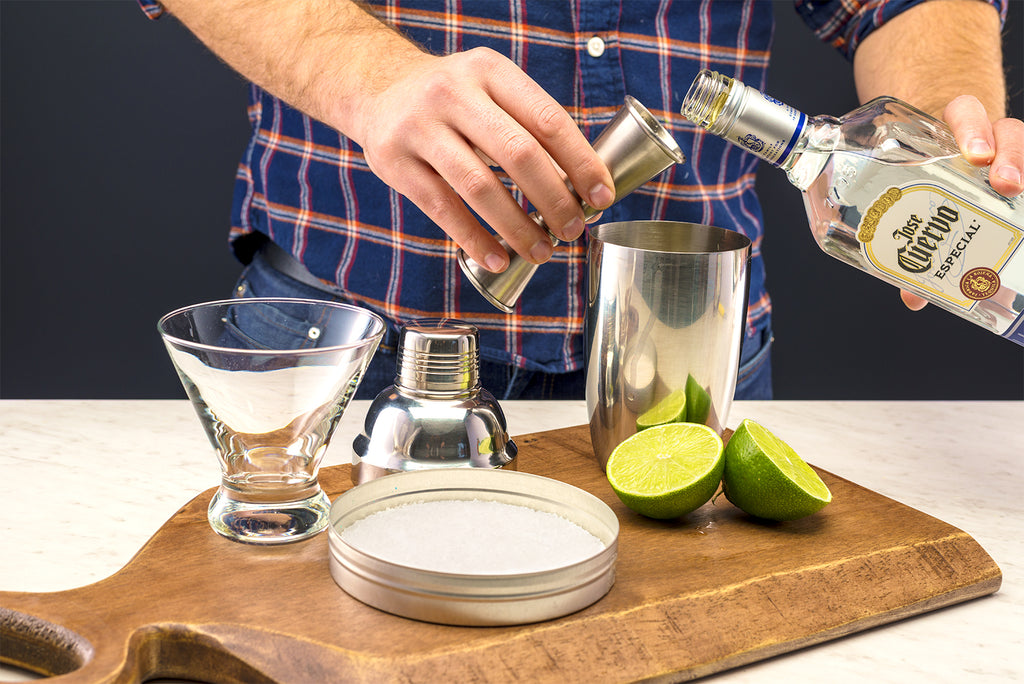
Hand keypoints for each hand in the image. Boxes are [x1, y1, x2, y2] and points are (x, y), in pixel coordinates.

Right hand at [348, 47, 615, 272]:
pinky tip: (497, 258)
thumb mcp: (491, 89)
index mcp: (490, 71)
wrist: (377, 89)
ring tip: (542, 252)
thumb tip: (581, 188)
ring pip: (479, 186)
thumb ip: (529, 127)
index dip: (581, 163)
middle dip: (554, 199)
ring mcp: (419, 127)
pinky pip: (442, 209)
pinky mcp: (394, 162)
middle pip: (518, 153)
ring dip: (517, 227)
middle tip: (573, 230)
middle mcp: (453, 93)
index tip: (601, 197)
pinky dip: (474, 239)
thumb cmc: (453, 100)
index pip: (547, 120)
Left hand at [900, 96, 1023, 309]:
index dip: (971, 127)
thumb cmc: (934, 189)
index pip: (965, 112)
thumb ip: (916, 246)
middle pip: (1006, 129)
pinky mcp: (1022, 165)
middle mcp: (988, 138)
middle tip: (1005, 185)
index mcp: (951, 136)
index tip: (975, 156)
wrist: (965, 167)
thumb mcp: (922, 206)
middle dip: (1009, 154)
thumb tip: (913, 299)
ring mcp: (1011, 152)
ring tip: (1018, 191)